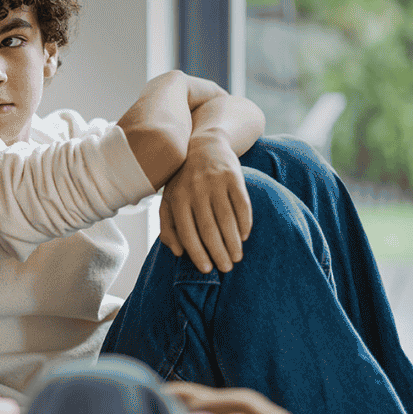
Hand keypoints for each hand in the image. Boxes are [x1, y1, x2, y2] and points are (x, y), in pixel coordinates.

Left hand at [158, 133, 251, 272]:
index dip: (198, 254)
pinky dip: (245, 223)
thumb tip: (178, 252)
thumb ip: (168, 226)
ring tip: (237, 257)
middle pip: (209, 229)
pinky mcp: (233, 176)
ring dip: (233, 242)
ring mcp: (215, 182)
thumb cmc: (183, 180)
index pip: (187, 232)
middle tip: (226, 268)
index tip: (207, 269)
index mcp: (177, 197)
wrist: (204, 145)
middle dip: (219, 252)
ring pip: (227, 219)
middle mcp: (195, 189)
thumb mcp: (169, 199)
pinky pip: (242, 205)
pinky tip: (244, 235)